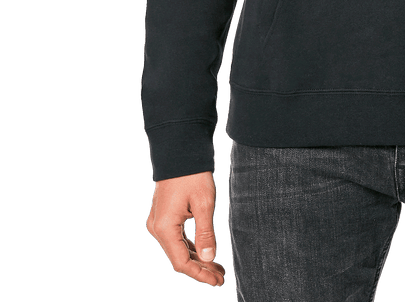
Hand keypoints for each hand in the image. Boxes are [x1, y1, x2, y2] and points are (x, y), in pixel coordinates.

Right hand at [146, 171, 225, 286]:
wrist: (180, 151)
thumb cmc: (193, 175)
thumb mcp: (204, 204)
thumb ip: (206, 233)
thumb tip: (209, 258)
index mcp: (164, 228)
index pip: (182, 263)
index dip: (200, 274)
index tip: (218, 280)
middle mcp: (157, 228)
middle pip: (179, 258)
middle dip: (201, 269)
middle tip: (221, 276)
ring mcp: (158, 222)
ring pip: (178, 249)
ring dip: (197, 258)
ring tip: (217, 267)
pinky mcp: (163, 216)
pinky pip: (176, 238)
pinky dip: (191, 246)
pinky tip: (205, 252)